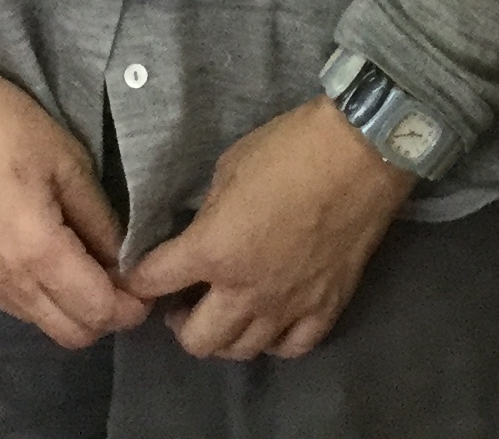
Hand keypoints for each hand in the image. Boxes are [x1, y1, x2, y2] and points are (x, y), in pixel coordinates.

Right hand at [0, 2, 143, 350]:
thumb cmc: (6, 127)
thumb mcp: (69, 163)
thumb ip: (101, 219)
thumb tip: (126, 260)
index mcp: (37, 253)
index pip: (97, 311)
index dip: (131, 306)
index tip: (147, 282)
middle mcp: (9, 283)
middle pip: (73, 335)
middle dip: (108, 315)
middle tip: (125, 277)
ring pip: (45, 324)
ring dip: (76, 309)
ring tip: (93, 264)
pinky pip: (20, 307)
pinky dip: (47, 299)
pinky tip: (56, 258)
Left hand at [128, 96, 411, 361]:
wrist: (360, 152)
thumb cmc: (289, 148)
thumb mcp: (229, 167)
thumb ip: (209, 212)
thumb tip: (202, 232)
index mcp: (213, 250)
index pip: (153, 282)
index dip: (137, 278)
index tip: (139, 273)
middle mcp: (245, 291)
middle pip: (196, 340)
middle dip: (179, 322)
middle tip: (184, 298)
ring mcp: (288, 306)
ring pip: (241, 351)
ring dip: (224, 334)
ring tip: (225, 310)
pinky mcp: (326, 307)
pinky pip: (291, 347)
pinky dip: (273, 339)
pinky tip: (271, 320)